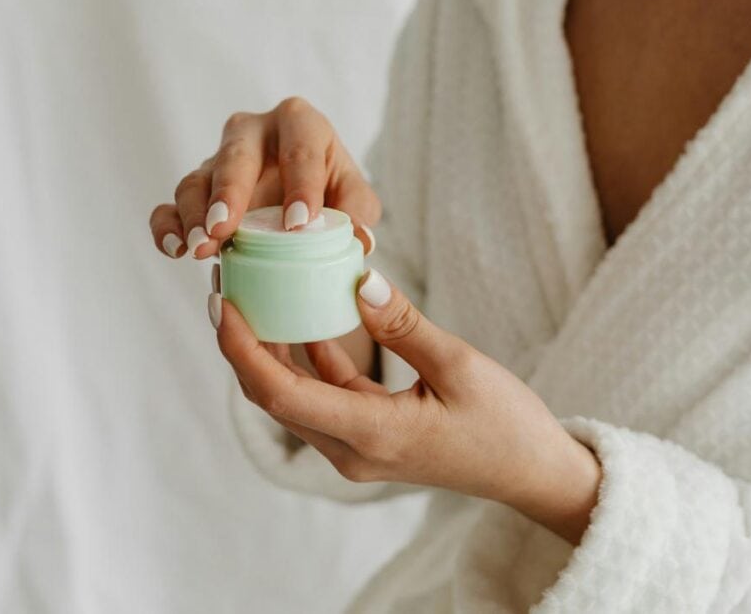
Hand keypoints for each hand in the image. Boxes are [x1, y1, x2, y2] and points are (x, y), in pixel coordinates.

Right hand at [148, 96, 378, 259]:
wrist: (302, 201)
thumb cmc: (331, 191)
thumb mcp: (354, 197)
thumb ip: (359, 213)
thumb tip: (360, 240)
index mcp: (300, 124)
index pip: (301, 149)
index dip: (300, 186)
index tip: (298, 225)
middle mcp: (252, 133)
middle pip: (236, 156)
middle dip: (229, 192)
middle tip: (227, 228)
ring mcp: (218, 161)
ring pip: (197, 181)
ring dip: (195, 215)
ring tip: (202, 248)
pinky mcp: (196, 192)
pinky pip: (171, 206)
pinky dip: (167, 227)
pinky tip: (175, 249)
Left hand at [209, 269, 601, 544]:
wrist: (529, 471)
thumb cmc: (504, 423)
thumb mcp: (459, 366)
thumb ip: (404, 324)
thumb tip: (358, 279)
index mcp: (371, 434)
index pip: (280, 393)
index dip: (242, 349)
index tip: (221, 302)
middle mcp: (352, 451)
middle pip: (274, 397)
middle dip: (243, 345)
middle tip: (229, 287)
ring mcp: (358, 450)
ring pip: (294, 399)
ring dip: (270, 353)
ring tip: (256, 298)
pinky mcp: (369, 439)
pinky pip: (323, 399)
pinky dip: (309, 362)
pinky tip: (307, 320)